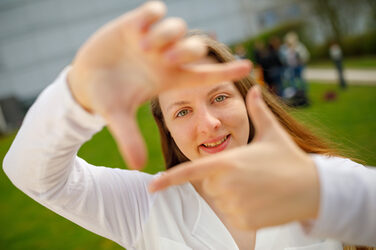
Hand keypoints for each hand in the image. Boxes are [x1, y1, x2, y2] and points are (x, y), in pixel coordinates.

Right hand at [67, 1, 250, 168]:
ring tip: (145, 47)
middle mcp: (165, 58)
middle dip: (186, 50)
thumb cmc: (107, 99)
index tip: (248, 68)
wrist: (86, 79)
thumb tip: (138, 167)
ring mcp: (151, 40)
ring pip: (177, 28)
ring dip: (166, 35)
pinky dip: (151, 15)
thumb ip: (129, 138)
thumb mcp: (117, 117)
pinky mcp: (135, 23)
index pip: (204, 75)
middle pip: (193, 47)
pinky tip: (139, 28)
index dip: (225, 72)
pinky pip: (155, 11)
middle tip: (166, 59)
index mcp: (169, 79)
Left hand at [149, 86, 319, 229]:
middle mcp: (226, 183)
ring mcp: (234, 203)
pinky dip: (242, 208)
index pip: (190, 171)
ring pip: (220, 199)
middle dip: (222, 178)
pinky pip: (232, 213)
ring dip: (232, 194)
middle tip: (247, 174)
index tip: (152, 186)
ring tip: (257, 185)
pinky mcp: (243, 220)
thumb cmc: (289, 158)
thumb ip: (257, 111)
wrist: (313, 189)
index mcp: (227, 161)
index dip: (169, 180)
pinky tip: (261, 200)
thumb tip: (256, 87)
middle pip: (208, 184)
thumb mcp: (272, 132)